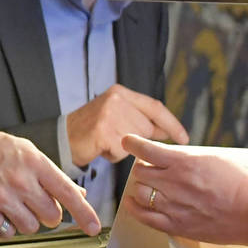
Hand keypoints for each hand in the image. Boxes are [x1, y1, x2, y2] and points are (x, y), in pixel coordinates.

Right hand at [0, 120, 101, 236]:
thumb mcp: (24, 151)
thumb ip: (50, 174)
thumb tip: (76, 194)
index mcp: (34, 162)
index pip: (68, 193)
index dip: (84, 214)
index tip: (93, 227)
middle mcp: (20, 180)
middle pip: (52, 216)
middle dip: (47, 215)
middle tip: (34, 204)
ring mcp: (2, 197)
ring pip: (31, 227)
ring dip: (25, 221)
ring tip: (12, 204)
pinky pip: (8, 232)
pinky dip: (6, 226)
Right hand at [66, 84, 188, 166]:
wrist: (62, 138)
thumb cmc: (92, 131)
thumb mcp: (116, 116)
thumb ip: (141, 120)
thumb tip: (168, 131)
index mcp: (121, 92)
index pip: (155, 107)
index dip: (172, 124)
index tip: (184, 138)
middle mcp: (116, 99)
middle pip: (147, 127)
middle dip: (137, 139)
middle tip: (115, 138)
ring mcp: (109, 114)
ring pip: (136, 141)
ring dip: (124, 148)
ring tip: (106, 142)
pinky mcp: (103, 130)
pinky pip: (122, 151)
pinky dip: (113, 155)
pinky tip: (100, 148)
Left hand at [121, 134, 247, 245]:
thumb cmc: (242, 183)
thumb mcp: (216, 157)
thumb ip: (190, 156)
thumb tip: (173, 154)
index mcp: (184, 162)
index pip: (145, 149)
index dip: (132, 143)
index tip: (128, 141)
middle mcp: (174, 182)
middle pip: (139, 172)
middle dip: (142, 168)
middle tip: (150, 169)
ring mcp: (173, 205)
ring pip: (139, 193)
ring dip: (140, 188)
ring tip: (146, 187)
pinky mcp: (176, 225)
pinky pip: (144, 217)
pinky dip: (135, 209)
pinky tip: (133, 204)